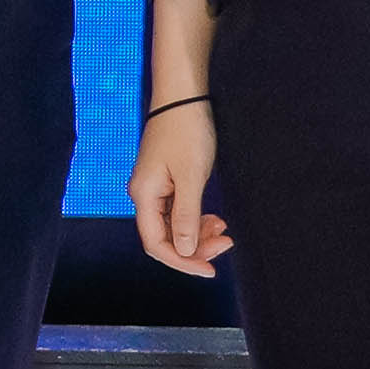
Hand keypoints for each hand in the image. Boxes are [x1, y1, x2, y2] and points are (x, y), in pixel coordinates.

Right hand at [130, 95, 226, 274]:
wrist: (182, 98)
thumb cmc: (185, 132)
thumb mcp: (191, 177)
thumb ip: (187, 216)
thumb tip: (186, 249)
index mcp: (144, 196)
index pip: (157, 243)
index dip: (182, 261)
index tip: (210, 270)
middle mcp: (144, 195)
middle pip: (165, 237)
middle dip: (195, 247)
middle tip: (225, 243)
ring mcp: (154, 189)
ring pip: (173, 226)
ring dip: (198, 233)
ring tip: (223, 229)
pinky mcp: (165, 182)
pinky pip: (177, 212)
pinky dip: (196, 219)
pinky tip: (214, 217)